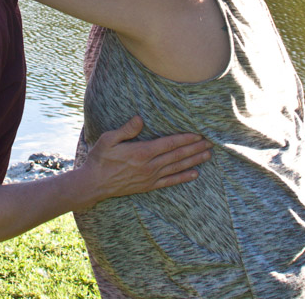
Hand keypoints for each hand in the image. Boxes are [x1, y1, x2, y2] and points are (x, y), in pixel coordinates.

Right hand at [74, 116, 210, 209]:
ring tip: (207, 155)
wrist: (94, 184)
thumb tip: (140, 118)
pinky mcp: (148, 186)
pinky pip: (170, 182)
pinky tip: (195, 174)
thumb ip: (126, 130)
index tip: (198, 134)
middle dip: (195, 148)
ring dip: (194, 161)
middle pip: (177, 155)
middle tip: (210, 143)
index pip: (169, 144)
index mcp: (141, 152)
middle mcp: (149, 166)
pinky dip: (183, 177)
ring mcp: (150, 177)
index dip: (185, 139)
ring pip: (177, 167)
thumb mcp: (108, 139)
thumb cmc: (100, 159)